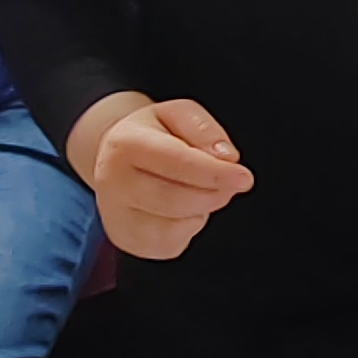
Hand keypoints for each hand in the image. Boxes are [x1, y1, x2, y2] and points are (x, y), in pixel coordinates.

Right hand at [87, 96, 253, 261]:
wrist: (112, 161)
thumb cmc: (151, 136)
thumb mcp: (175, 115)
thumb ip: (203, 128)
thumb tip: (227, 158)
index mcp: (124, 143)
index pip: (175, 162)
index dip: (214, 172)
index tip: (245, 178)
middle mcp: (113, 183)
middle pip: (176, 200)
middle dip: (214, 193)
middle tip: (233, 182)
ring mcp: (117, 216)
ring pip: (176, 226)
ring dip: (200, 209)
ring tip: (193, 188)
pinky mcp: (128, 241)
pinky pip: (173, 243)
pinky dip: (188, 227)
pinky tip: (179, 209)